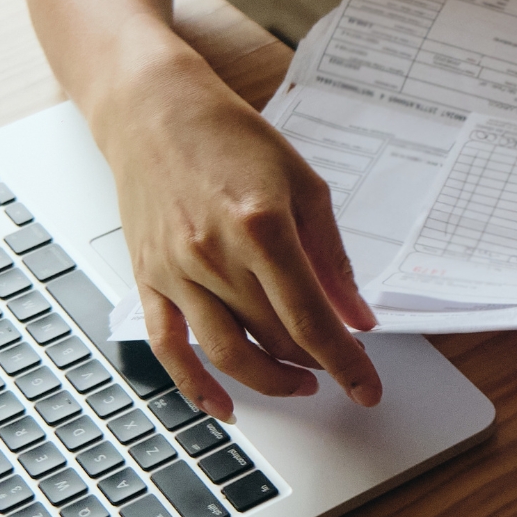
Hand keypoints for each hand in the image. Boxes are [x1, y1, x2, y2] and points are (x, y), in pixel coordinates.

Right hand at [92, 62, 379, 420]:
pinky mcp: (148, 279)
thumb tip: (357, 316)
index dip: (346, 363)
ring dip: (269, 381)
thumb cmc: (229, 138)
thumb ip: (332, 257)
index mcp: (263, 228)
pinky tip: (223, 406)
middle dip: (315, 364)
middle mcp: (215, 255)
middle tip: (339, 367)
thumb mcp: (303, 185)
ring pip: (228, 353)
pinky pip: (168, 347)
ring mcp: (176, 271)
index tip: (368, 389)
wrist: (154, 110)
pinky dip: (195, 385)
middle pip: (275, 338)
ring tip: (299, 382)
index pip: (311, 319)